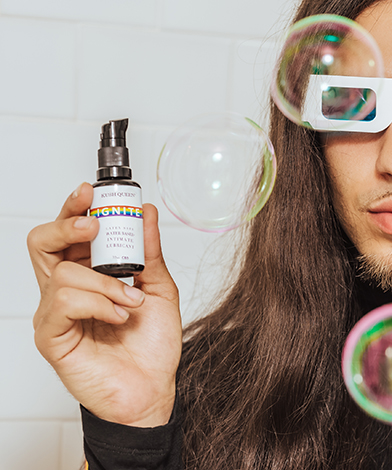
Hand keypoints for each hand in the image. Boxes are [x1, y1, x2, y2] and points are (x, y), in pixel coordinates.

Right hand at [28, 183, 182, 426]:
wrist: (153, 389)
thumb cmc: (151, 346)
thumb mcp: (159, 289)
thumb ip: (150, 253)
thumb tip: (147, 213)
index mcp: (89, 274)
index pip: (68, 233)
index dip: (74, 208)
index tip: (91, 192)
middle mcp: (66, 290)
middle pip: (43, 243)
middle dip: (67, 224)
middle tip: (94, 225)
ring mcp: (55, 313)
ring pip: (62, 272)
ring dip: (105, 282)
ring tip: (130, 302)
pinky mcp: (52, 336)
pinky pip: (64, 304)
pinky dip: (98, 304)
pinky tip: (118, 317)